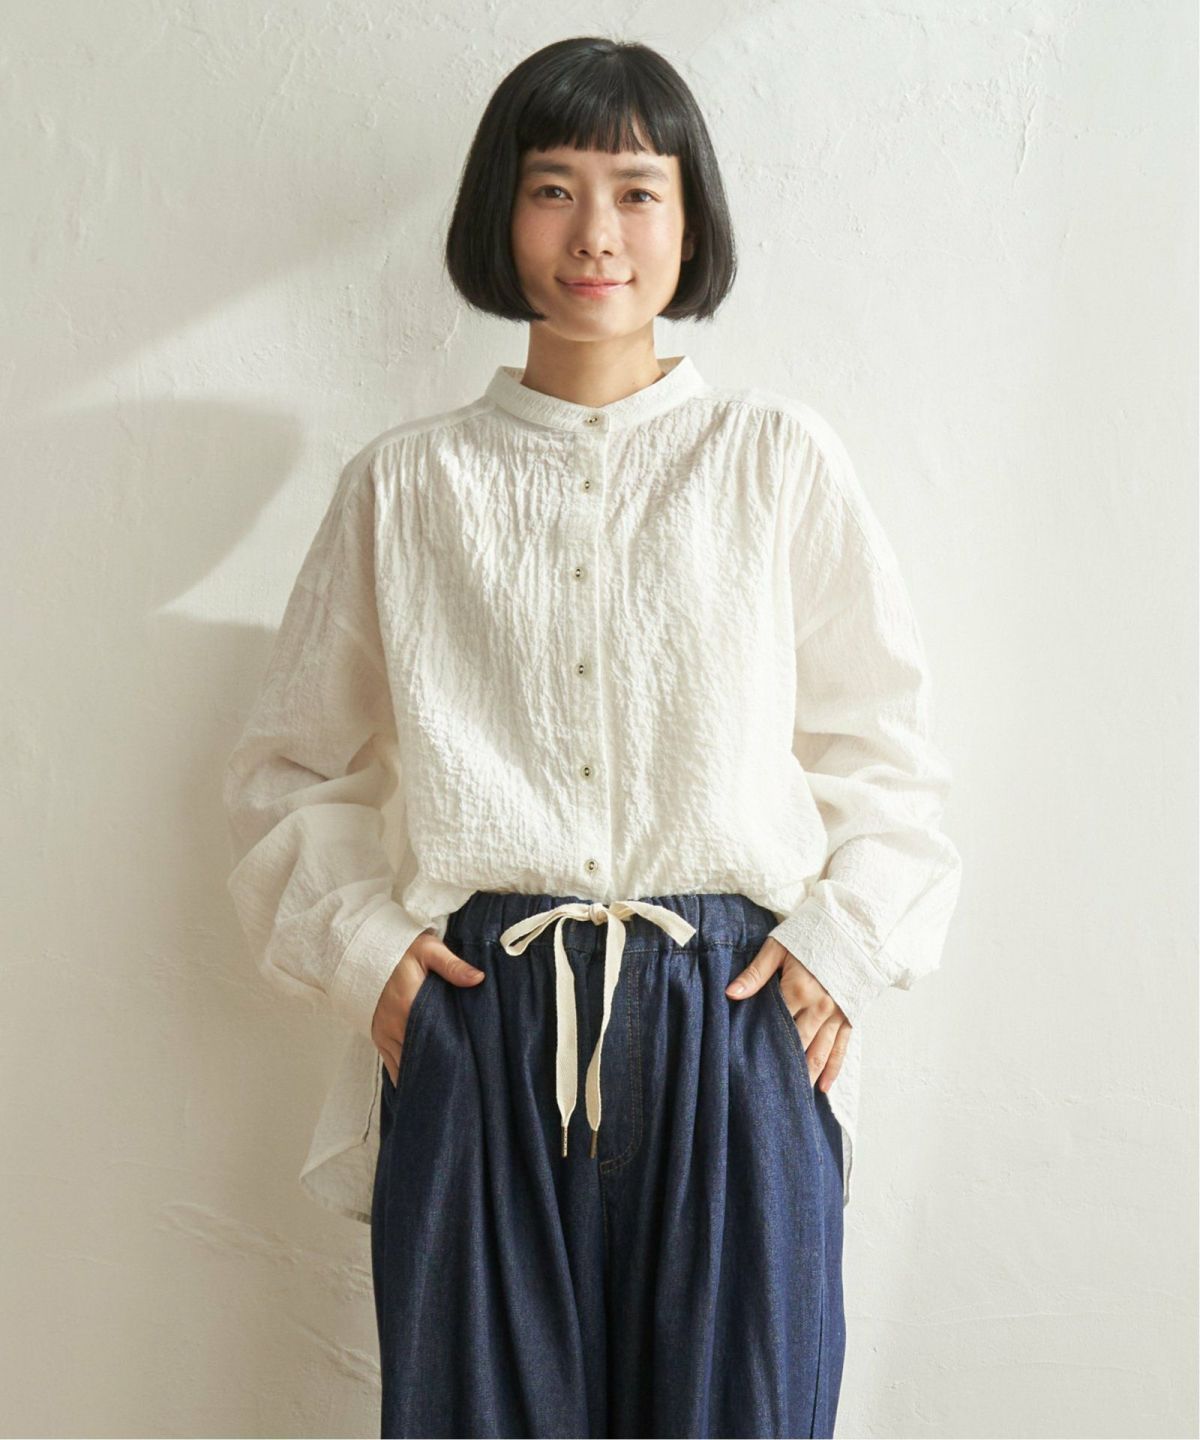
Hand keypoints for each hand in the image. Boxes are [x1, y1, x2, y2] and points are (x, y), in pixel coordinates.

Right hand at [371, 928, 485, 1085]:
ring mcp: (383, 1033)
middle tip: (458, 1081)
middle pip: (417, 1058)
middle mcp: (393, 1024)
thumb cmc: (400, 949)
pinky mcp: (378, 1036)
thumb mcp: (429, 949)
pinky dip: (406, 1071)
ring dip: (421, 1072)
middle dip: (435, 1070)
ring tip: (442, 1084)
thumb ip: (452, 965)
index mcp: (408, 1004)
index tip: (464, 1065)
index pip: (431, 1039)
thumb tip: (478, 978)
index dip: (447, 1055)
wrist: (366, 949)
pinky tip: (421, 1078)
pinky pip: (391, 1063)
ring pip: (403, 1065)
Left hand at [725, 938, 850, 1091]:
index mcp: (798, 990)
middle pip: (797, 1045)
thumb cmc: (812, 934)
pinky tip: (823, 1088)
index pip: (774, 1025)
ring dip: (806, 1075)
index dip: (759, 1045)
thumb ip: (756, 973)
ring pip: (819, 1053)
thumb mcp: (779, 946)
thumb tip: (731, 994)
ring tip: (792, 1097)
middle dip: (781, 1067)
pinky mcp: (851, 1017)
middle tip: (765, 1092)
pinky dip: (833, 1069)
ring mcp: (837, 1015)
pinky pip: (841, 1048)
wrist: (854, 928)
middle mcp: (819, 1008)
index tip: (744, 1065)